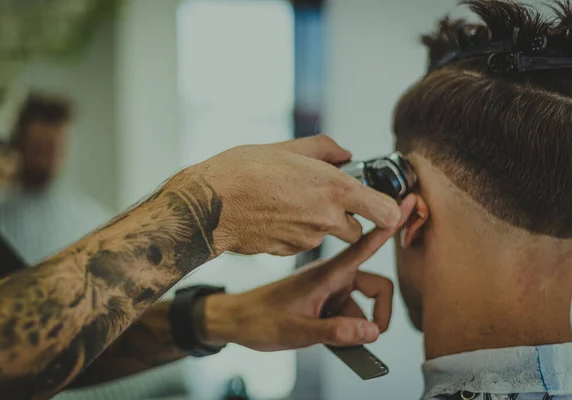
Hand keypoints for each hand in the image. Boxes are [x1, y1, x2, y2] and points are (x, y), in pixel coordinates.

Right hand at [191, 135, 401, 255]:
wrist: (210, 203)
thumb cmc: (245, 170)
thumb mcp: (289, 147)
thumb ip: (325, 149)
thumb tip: (344, 155)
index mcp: (335, 189)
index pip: (387, 213)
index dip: (388, 210)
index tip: (381, 204)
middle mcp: (327, 219)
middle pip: (357, 229)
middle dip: (346, 218)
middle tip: (323, 199)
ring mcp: (308, 239)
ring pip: (326, 236)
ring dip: (318, 224)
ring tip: (289, 203)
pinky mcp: (289, 252)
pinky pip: (302, 243)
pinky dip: (295, 232)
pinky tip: (275, 215)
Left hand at [200, 196, 415, 350]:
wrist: (237, 321)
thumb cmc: (260, 319)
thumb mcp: (298, 330)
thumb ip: (336, 332)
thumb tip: (371, 331)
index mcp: (328, 273)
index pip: (366, 244)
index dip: (389, 225)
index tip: (408, 205)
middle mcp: (332, 277)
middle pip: (374, 285)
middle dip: (378, 311)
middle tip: (370, 334)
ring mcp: (328, 289)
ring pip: (360, 304)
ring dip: (356, 324)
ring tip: (335, 341)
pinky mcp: (323, 300)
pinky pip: (346, 312)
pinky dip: (345, 327)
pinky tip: (328, 339)